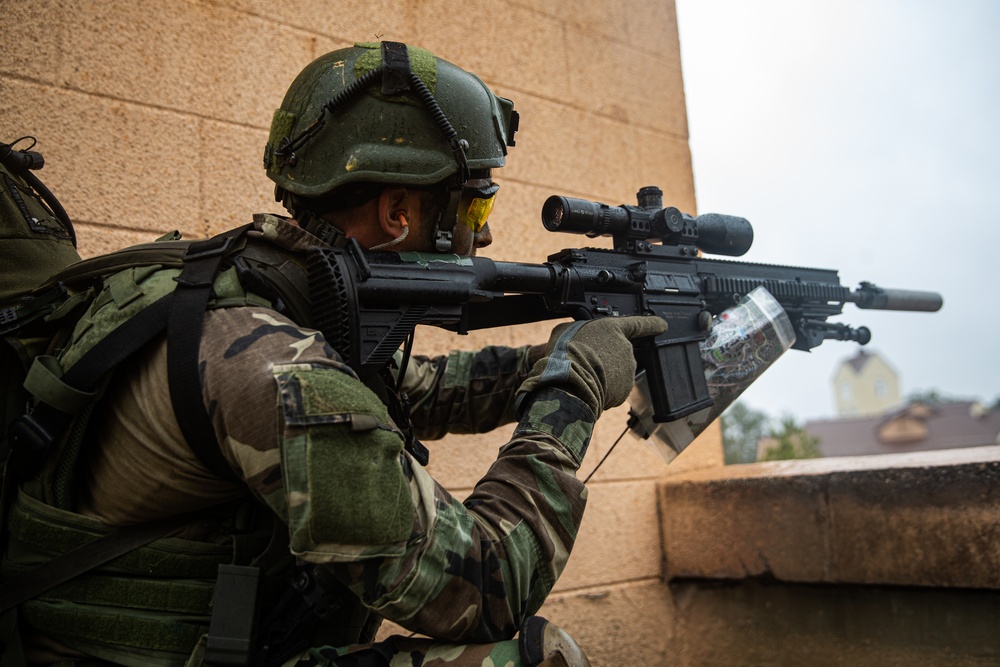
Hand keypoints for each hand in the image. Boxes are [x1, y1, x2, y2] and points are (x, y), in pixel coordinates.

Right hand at [517, 315, 667, 417]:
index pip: (640, 323)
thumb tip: (573, 335)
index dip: (652, 324)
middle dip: (606, 357)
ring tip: (584, 374)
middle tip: (586, 360)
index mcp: (614, 329)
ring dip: (604, 374)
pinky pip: (614, 389)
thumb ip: (577, 330)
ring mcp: (627, 370)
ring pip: (616, 372)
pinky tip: (589, 386)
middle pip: (619, 352)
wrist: (571, 381)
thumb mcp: (566, 329)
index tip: (662, 324)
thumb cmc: (567, 352)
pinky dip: (604, 389)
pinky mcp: (624, 390)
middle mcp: (626, 349)